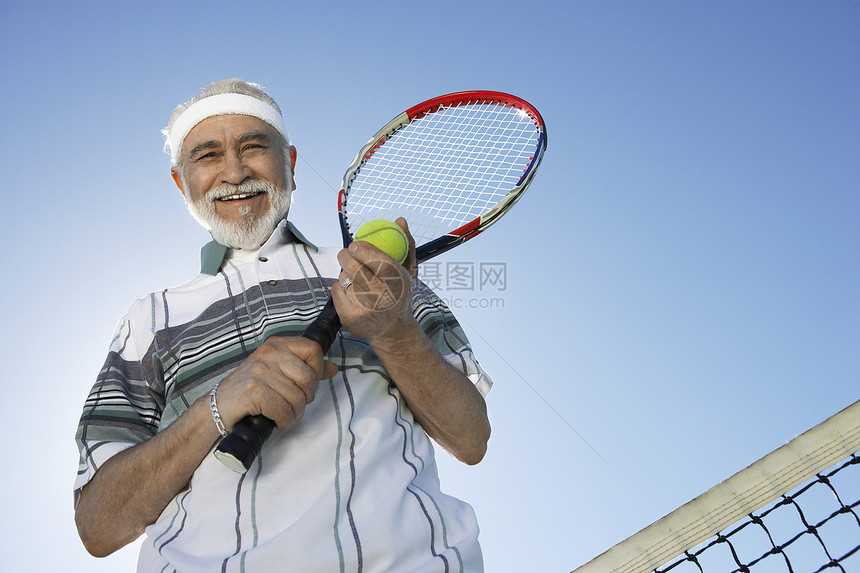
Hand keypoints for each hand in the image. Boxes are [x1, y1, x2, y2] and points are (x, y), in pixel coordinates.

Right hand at [214, 337, 337, 430]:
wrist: (218, 407)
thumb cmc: (251, 390)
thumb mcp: (279, 373)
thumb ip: (307, 369)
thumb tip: (333, 368)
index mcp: (276, 344)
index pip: (313, 349)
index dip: (317, 370)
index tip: (307, 384)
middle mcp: (268, 352)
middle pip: (308, 377)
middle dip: (306, 398)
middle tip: (294, 404)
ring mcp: (259, 370)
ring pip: (297, 397)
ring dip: (294, 413)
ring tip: (283, 415)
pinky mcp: (253, 390)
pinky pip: (283, 410)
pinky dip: (284, 421)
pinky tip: (276, 421)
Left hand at [332, 217, 416, 344]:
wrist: (393, 332)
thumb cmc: (400, 295)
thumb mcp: (409, 272)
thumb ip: (406, 246)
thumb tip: (399, 220)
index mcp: (398, 284)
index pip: (378, 261)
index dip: (363, 250)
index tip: (356, 244)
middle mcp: (382, 297)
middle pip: (354, 269)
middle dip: (346, 256)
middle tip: (347, 253)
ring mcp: (365, 309)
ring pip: (344, 278)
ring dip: (346, 274)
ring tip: (356, 278)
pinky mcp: (350, 317)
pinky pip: (337, 291)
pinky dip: (341, 287)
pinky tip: (351, 291)